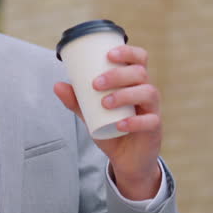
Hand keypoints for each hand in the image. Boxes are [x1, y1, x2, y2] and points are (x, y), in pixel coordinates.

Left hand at [54, 44, 162, 200]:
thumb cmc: (112, 130)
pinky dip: (134, 121)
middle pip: (140, 73)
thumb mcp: (91, 115)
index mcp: (134, 83)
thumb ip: (76, 101)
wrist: (126, 160)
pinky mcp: (155, 129)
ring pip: (148, 93)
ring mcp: (153, 110)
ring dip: (124, 95)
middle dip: (118, 75)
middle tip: (96, 84)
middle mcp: (147, 92)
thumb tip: (57, 85)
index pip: (139, 59)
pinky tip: (120, 124)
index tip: (109, 54)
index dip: (128, 52)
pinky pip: (150, 121)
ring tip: (105, 103)